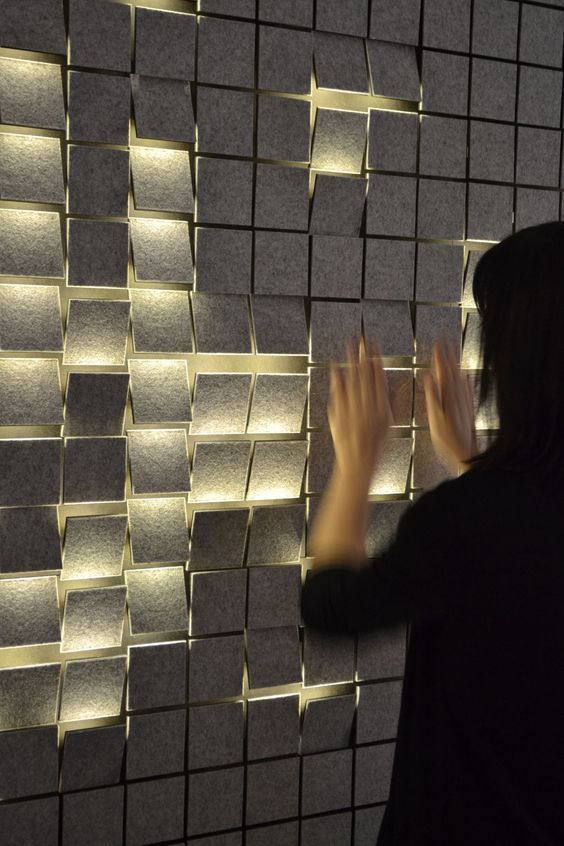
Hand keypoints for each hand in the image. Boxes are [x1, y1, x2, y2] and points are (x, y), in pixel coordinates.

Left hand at [328, 336, 393, 492]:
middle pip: (365, 376)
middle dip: (363, 355)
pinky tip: (336, 368)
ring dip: (350, 363)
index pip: (379, 378)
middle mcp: (367, 407)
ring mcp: (352, 411)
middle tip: (361, 338)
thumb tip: (402, 381)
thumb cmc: (377, 444)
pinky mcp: (339, 416)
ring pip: (352, 382)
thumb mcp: (391, 422)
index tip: (374, 346)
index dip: (376, 360)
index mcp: (382, 407)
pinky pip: (338, 395)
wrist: (359, 463)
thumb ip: (395, 400)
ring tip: (350, 346)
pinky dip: (337, 381)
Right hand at [423, 339, 476, 475]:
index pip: (443, 371)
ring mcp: (464, 402)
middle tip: (446, 340)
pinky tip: (466, 375)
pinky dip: (465, 380)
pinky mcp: (468, 408)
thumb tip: (429, 378)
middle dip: (449, 355)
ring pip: (460, 378)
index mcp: (448, 397)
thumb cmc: (448, 440)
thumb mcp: (435, 420)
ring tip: (454, 351)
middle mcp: (458, 397)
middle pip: (453, 371)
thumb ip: (432, 398)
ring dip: (457, 364)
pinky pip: (467, 389)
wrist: (467, 453)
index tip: (437, 344)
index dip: (440, 357)